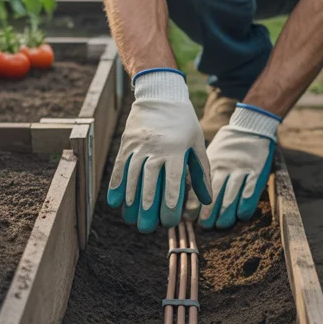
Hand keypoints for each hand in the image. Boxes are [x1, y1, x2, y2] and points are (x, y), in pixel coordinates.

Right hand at [106, 69, 212, 232]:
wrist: (161, 94)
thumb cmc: (184, 123)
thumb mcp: (198, 144)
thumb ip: (201, 173)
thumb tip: (206, 201)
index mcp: (177, 151)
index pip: (172, 183)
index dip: (169, 205)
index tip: (168, 222)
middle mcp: (156, 149)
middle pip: (149, 184)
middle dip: (147, 209)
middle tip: (147, 229)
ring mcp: (139, 146)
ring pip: (132, 178)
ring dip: (130, 202)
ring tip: (131, 221)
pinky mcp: (126, 143)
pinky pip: (120, 167)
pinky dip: (116, 185)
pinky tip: (116, 202)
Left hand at [192, 105, 279, 228]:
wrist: (251, 127)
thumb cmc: (229, 146)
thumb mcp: (213, 155)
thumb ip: (204, 172)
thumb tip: (190, 196)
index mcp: (212, 163)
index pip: (199, 187)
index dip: (194, 204)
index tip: (189, 217)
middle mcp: (225, 167)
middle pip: (214, 195)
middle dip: (208, 213)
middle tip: (204, 226)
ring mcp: (241, 170)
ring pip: (230, 196)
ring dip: (225, 214)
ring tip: (220, 225)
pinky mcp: (257, 171)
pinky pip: (250, 193)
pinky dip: (245, 206)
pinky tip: (241, 216)